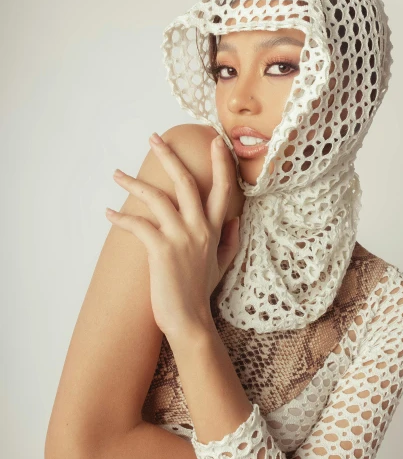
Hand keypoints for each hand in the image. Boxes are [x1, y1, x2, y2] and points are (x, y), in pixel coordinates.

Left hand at [105, 131, 240, 336]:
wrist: (189, 319)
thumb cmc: (201, 292)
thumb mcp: (222, 263)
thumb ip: (230, 239)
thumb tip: (237, 218)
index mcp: (216, 229)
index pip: (223, 189)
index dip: (221, 163)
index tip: (216, 140)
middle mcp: (200, 228)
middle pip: (186, 182)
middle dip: (169, 156)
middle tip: (154, 138)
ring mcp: (181, 237)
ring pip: (157, 197)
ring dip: (133, 183)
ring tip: (116, 174)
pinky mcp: (161, 249)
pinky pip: (139, 224)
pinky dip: (121, 217)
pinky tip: (109, 213)